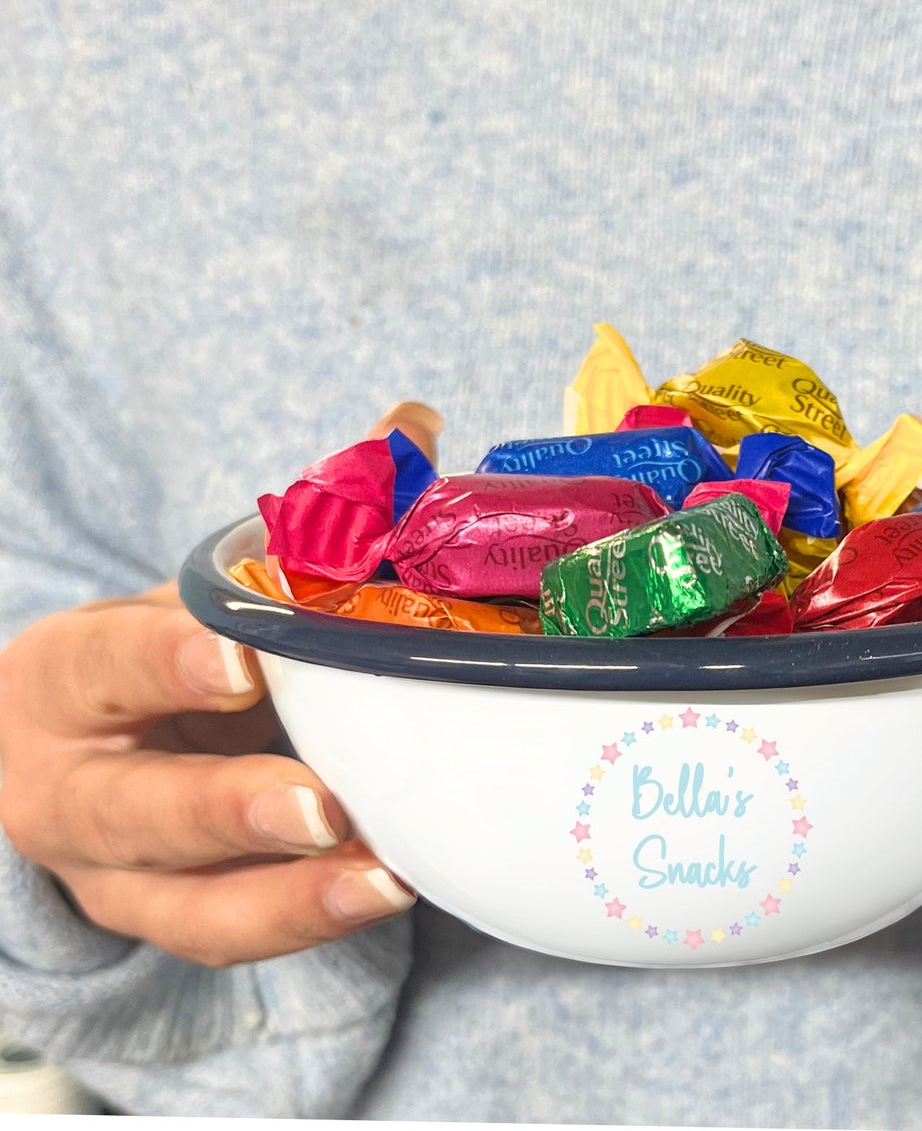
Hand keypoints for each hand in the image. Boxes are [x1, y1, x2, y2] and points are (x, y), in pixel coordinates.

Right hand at [0, 402, 441, 967]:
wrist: (78, 749)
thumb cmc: (153, 657)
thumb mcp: (197, 591)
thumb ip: (304, 516)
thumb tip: (410, 422)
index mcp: (73, 677)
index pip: (104, 665)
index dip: (163, 661)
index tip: (240, 656)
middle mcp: (73, 786)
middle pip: (132, 810)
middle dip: (226, 808)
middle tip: (320, 804)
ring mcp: (114, 872)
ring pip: (185, 905)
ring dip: (289, 897)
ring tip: (386, 876)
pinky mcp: (168, 920)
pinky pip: (232, 937)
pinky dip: (309, 921)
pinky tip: (390, 889)